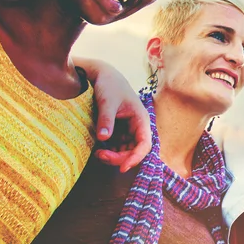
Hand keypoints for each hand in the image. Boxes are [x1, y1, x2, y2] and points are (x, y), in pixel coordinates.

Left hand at [74, 57, 151, 171]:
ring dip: (114, 156)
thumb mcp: (107, 102)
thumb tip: (103, 138)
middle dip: (120, 157)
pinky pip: (118, 146)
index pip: (144, 144)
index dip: (135, 157)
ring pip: (126, 150)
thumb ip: (106, 120)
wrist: (103, 75)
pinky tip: (99, 149)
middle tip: (102, 156)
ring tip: (99, 153)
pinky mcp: (119, 130)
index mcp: (140, 118)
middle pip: (135, 150)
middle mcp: (137, 126)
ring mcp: (128, 129)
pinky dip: (110, 151)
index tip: (122, 168)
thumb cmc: (110, 85)